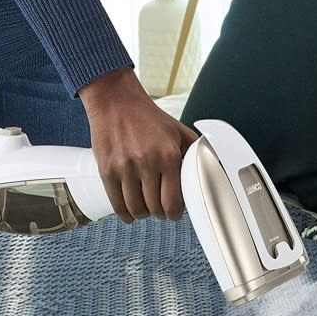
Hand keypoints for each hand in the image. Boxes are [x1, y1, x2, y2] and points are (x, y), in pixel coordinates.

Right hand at [79, 66, 198, 221]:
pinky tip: (130, 211)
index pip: (173, 201)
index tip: (174, 212)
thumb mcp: (178, 131)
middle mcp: (147, 163)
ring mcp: (125, 169)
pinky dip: (125, 213)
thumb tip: (210, 168)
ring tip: (146, 208)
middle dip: (160, 213)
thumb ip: (194, 151)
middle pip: (154, 208)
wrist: (116, 102)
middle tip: (161, 209)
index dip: (175, 213)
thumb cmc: (148, 117)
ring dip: (143, 214)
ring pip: (136, 209)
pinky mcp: (107, 171)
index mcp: (168, 155)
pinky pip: (116, 204)